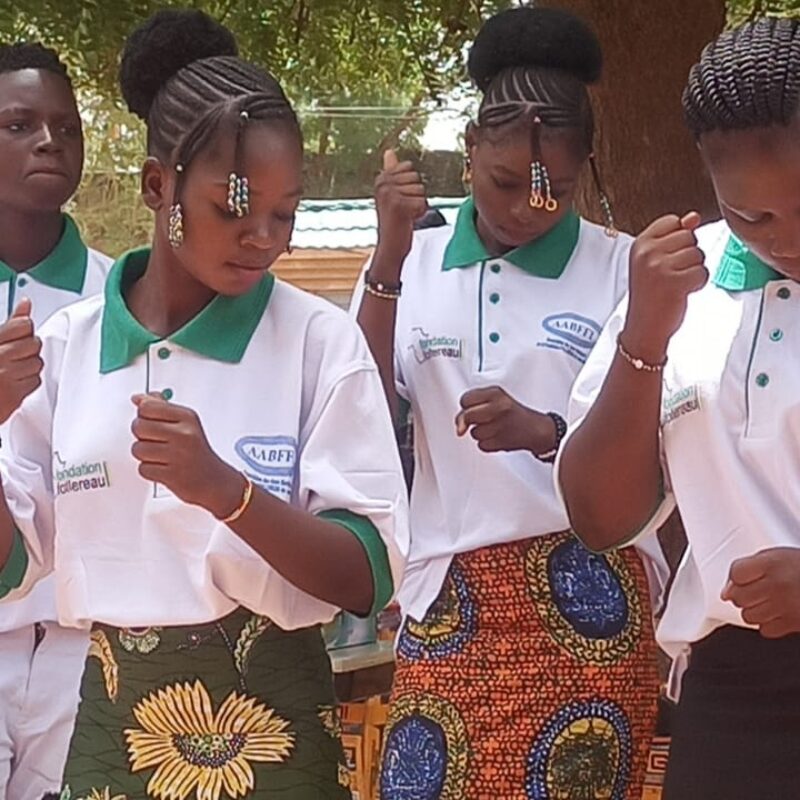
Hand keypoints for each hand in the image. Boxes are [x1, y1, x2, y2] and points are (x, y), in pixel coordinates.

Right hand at [0, 299, 42, 423]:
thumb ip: (10, 325)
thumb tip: (26, 303)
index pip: (22, 325)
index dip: (24, 329)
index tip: (20, 333)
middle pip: (34, 344)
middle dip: (27, 349)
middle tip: (14, 355)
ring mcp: (6, 376)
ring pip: (37, 363)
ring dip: (28, 366)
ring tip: (11, 370)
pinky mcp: (13, 395)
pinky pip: (34, 381)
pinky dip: (27, 382)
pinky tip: (13, 383)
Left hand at [131, 394, 243, 518]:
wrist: (213, 480)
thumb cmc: (196, 450)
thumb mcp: (186, 422)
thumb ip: (162, 407)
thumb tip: (138, 398)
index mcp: (187, 417)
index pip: (148, 407)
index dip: (143, 414)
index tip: (151, 419)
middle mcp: (183, 434)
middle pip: (139, 426)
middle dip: (142, 435)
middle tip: (155, 439)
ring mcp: (178, 455)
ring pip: (137, 449)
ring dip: (144, 454)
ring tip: (160, 455)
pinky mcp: (171, 475)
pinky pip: (143, 468)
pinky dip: (149, 470)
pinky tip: (163, 467)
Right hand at [373, 149, 427, 266]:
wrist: (390, 247)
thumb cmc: (393, 221)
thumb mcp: (391, 193)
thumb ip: (392, 171)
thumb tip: (390, 152)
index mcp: (381, 179)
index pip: (409, 167)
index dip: (410, 185)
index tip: (400, 199)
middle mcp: (383, 184)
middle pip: (416, 177)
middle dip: (415, 195)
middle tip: (403, 209)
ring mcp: (390, 194)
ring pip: (421, 190)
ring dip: (417, 205)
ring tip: (405, 215)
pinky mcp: (399, 206)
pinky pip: (422, 203)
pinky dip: (419, 214)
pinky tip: (408, 220)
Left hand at [455, 386, 554, 454]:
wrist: (535, 429)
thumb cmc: (511, 413)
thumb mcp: (494, 399)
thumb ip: (473, 405)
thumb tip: (459, 427)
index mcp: (495, 393)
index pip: (465, 399)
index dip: (466, 406)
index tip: (473, 408)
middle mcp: (498, 407)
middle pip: (468, 416)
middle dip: (470, 421)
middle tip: (482, 420)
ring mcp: (500, 425)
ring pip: (474, 433)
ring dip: (480, 433)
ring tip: (494, 427)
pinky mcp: (502, 441)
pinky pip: (481, 445)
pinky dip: (487, 443)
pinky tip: (497, 436)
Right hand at [621, 212, 707, 362]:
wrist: (644, 329)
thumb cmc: (650, 296)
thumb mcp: (654, 261)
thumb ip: (672, 237)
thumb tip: (693, 217)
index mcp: (640, 244)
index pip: (672, 221)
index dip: (677, 240)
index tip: (667, 258)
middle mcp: (647, 253)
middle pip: (689, 236)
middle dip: (687, 256)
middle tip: (671, 274)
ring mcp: (659, 267)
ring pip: (698, 254)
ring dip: (693, 271)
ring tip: (675, 284)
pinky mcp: (674, 282)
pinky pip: (702, 272)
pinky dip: (697, 284)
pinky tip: (681, 292)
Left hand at [722, 547, 799, 637]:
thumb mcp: (779, 556)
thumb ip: (750, 567)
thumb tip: (727, 589)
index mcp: (774, 563)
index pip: (736, 573)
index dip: (736, 577)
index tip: (743, 578)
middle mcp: (778, 584)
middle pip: (739, 597)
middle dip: (742, 595)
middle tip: (755, 591)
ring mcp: (786, 606)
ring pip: (748, 616)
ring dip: (754, 610)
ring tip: (767, 602)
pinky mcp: (794, 624)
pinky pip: (765, 630)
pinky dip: (768, 624)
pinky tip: (777, 614)